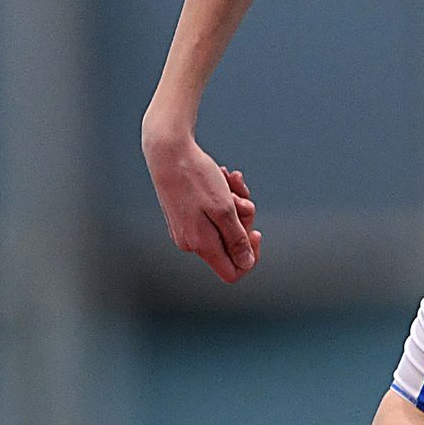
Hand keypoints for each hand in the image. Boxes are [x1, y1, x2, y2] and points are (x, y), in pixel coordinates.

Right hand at [143, 133, 262, 282]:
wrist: (168, 152)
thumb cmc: (196, 178)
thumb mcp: (225, 209)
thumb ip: (236, 239)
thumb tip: (246, 263)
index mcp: (201, 245)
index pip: (232, 272)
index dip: (249, 257)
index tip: (255, 233)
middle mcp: (191, 242)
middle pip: (230, 243)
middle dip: (243, 219)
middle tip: (241, 197)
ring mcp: (187, 228)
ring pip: (224, 223)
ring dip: (235, 202)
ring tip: (231, 180)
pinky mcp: (185, 215)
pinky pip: (213, 212)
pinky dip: (223, 195)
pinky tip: (224, 177)